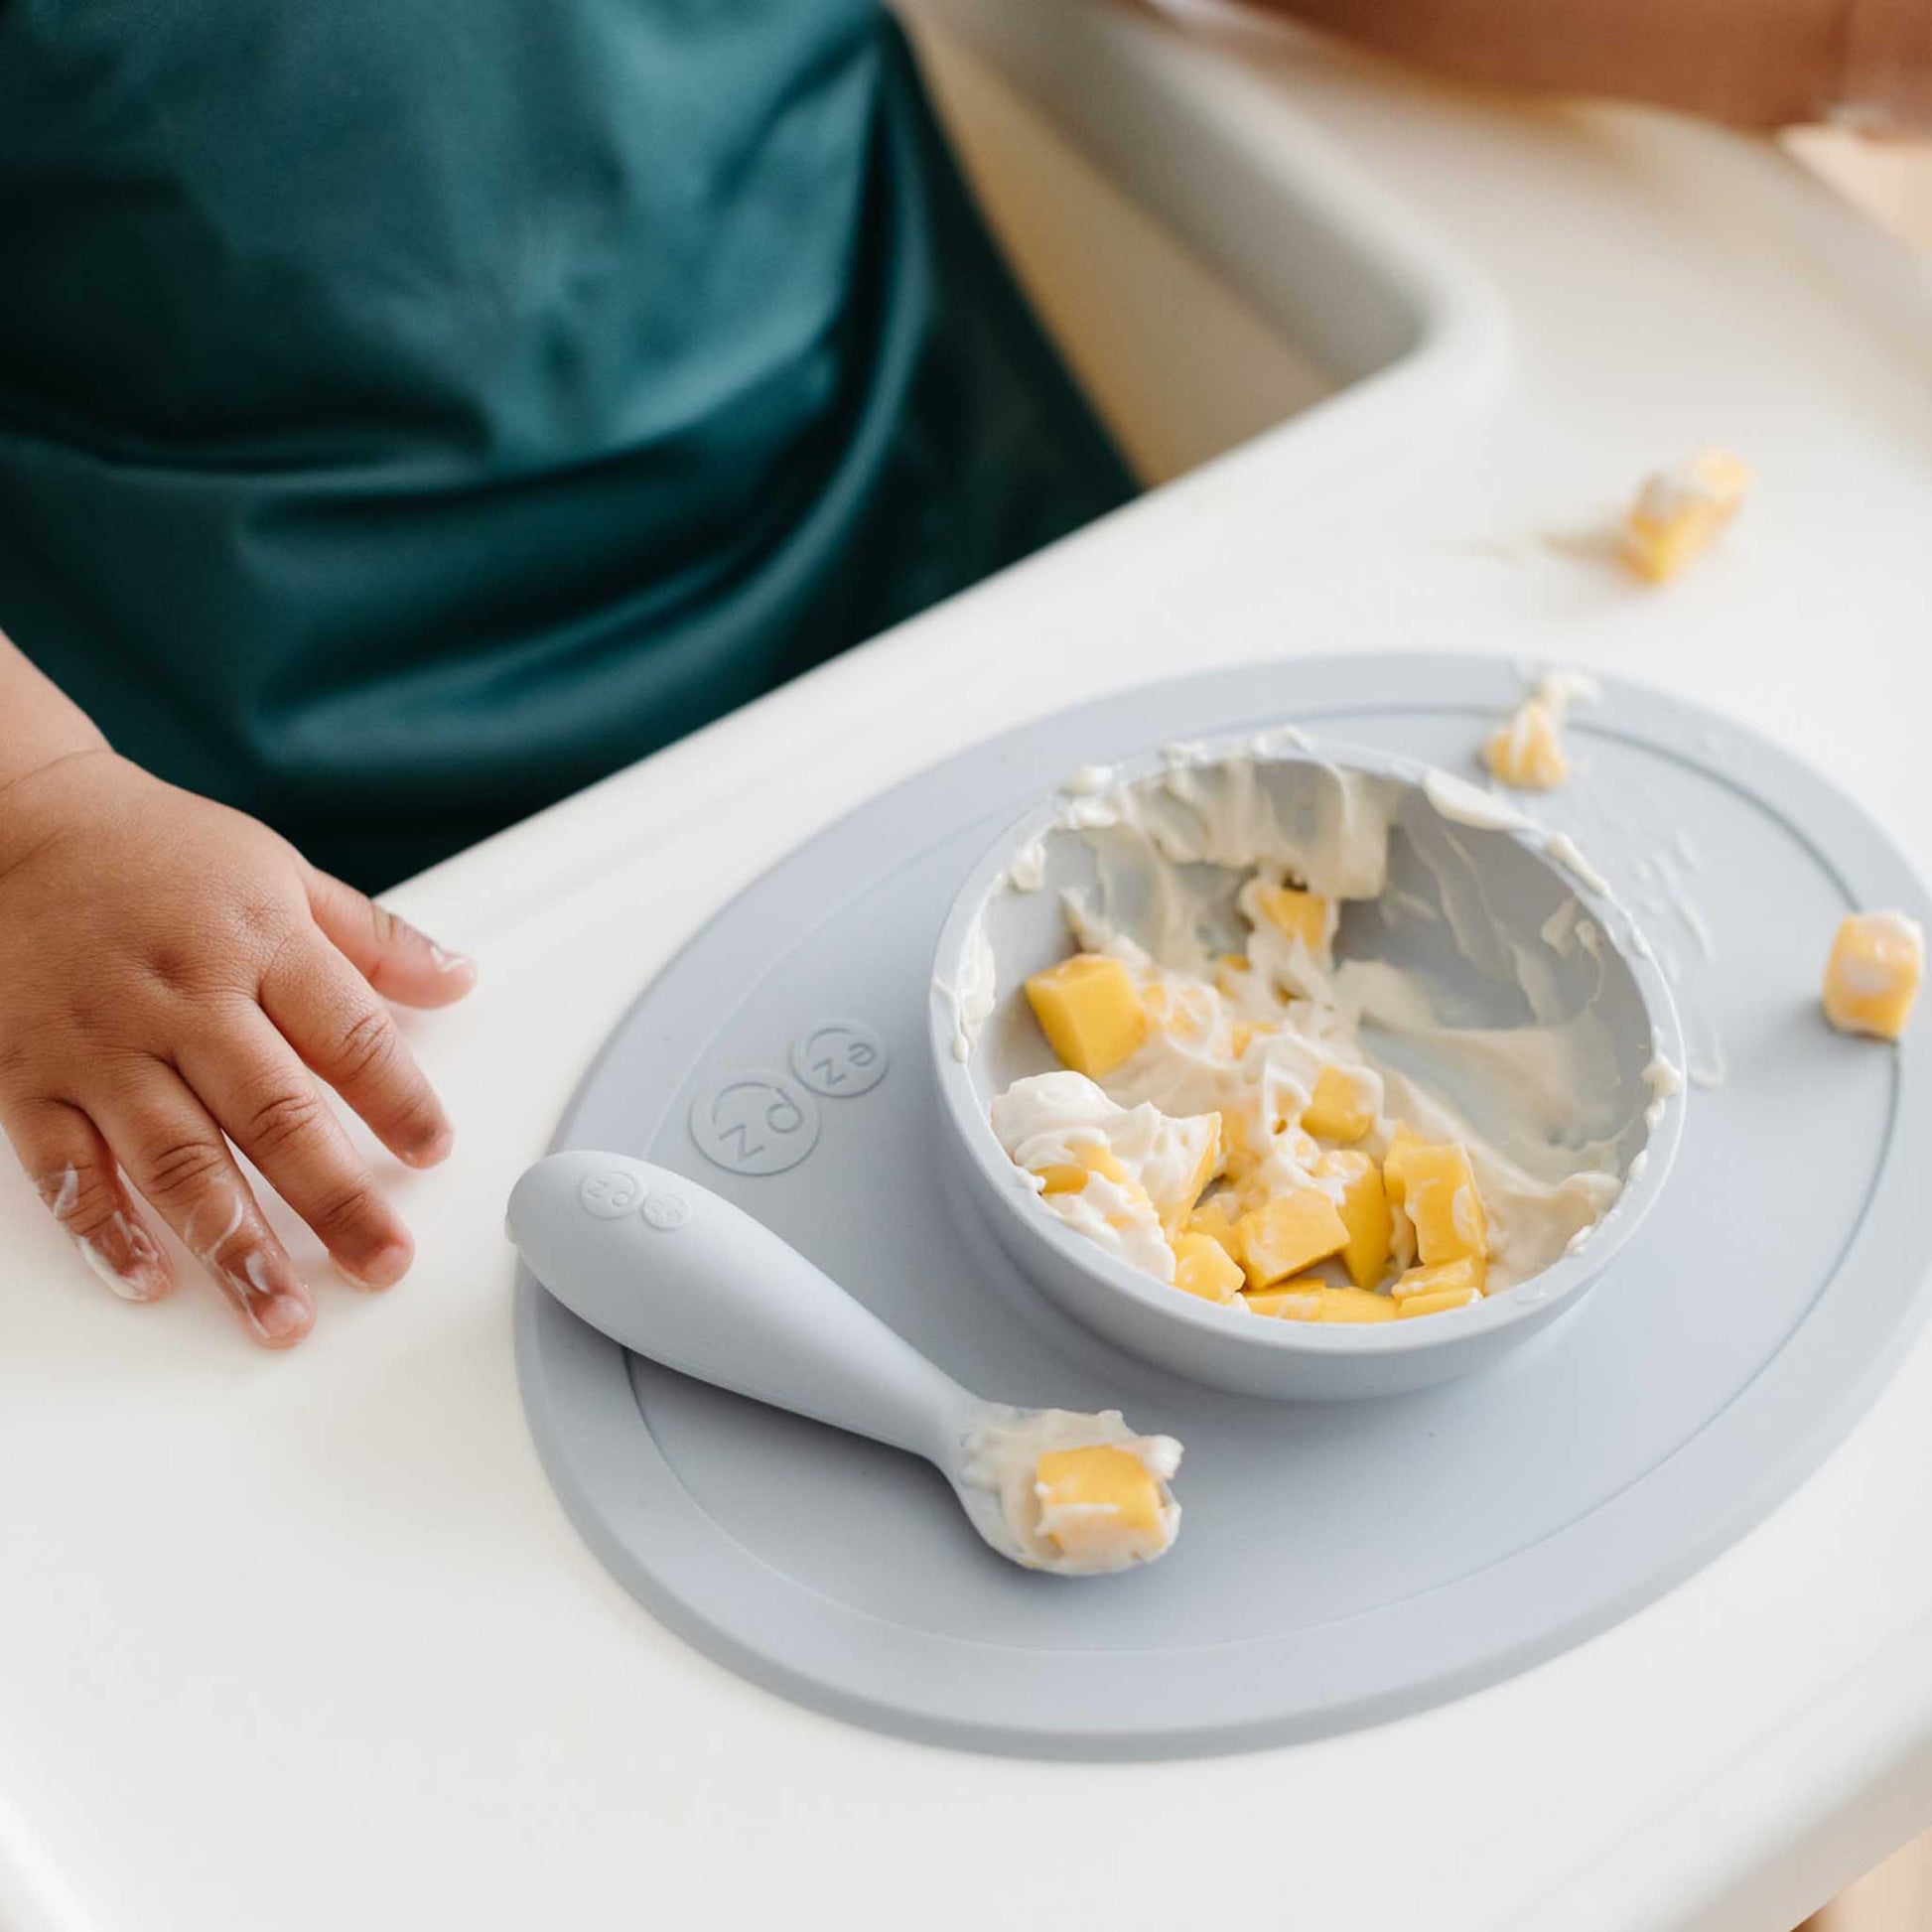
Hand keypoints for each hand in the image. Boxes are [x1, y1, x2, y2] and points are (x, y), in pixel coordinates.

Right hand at [0, 749, 475, 1346]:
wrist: (11, 826)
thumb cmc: (157, 853)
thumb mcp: (280, 873)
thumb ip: (373, 939)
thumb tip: (460, 979)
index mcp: (260, 944)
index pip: (349, 1036)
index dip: (400, 1100)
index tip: (435, 1152)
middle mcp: (185, 1000)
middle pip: (276, 1116)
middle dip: (337, 1202)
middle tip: (383, 1265)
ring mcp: (104, 1046)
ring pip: (179, 1161)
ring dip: (236, 1247)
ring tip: (283, 1313)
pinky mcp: (30, 1079)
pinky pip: (69, 1169)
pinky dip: (106, 1232)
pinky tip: (151, 1281)